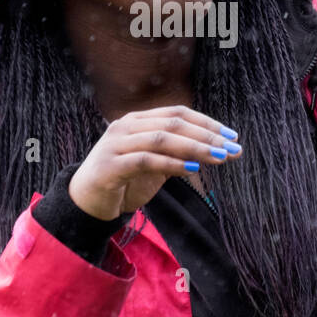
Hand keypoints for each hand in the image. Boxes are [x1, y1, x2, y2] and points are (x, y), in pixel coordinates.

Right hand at [67, 105, 241, 219]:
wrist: (84, 202)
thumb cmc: (122, 181)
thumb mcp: (154, 165)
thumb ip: (176, 154)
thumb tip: (213, 150)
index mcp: (137, 121)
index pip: (178, 114)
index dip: (207, 123)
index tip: (232, 136)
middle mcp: (126, 127)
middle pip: (173, 123)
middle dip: (206, 135)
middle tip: (231, 147)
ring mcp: (116, 144)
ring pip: (161, 138)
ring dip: (194, 147)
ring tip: (219, 157)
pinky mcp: (110, 166)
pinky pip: (146, 160)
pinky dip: (171, 163)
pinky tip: (192, 169)